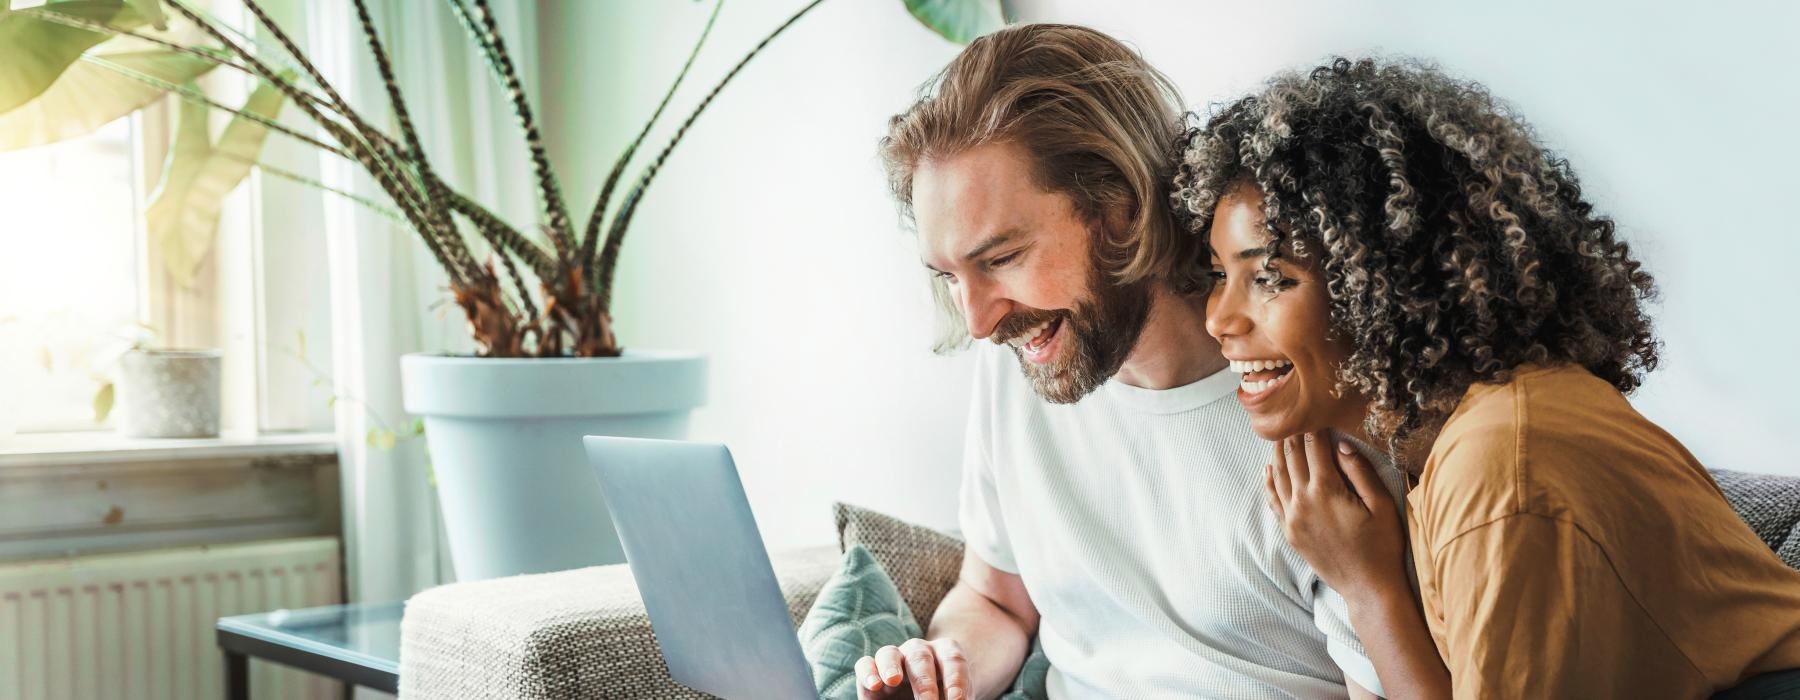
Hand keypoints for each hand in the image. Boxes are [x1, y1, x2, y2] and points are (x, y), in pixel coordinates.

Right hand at [855, 638, 968, 699]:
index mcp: (945, 653)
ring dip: (891, 667)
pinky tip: (874, 685)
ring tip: (893, 680)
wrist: (919, 696)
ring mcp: (894, 657)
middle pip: (921, 658)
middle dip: (925, 683)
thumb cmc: (944, 695)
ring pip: (889, 654)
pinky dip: (868, 672)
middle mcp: (919, 650)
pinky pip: (865, 663)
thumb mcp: (949, 698)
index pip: (953, 660)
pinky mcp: (871, 670)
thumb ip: (948, 699)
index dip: (956, 680)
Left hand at [1265, 432, 1407, 602]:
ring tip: (1279, 434)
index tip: (1315, 412)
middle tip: (1292, 416)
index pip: (1314, 448)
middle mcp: (1303, 502)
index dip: (1314, 428)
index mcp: (1327, 490)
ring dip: (1278, 453)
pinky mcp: (1289, 532)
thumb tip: (1340, 445)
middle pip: (1292, 458)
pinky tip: (1267, 469)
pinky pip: (1273, 501)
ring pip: (1278, 476)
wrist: (1368, 587)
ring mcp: (1292, 518)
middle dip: (1292, 435)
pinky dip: (1268, 482)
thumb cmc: (1381, 546)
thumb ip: (1360, 471)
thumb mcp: (1381, 505)